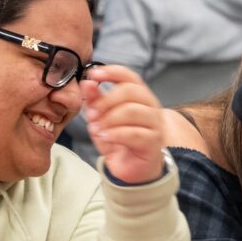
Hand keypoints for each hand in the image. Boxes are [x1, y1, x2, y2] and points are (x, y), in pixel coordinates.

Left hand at [80, 65, 164, 183]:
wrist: (133, 168)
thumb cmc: (120, 140)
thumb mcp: (102, 119)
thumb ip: (95, 101)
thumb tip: (87, 83)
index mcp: (140, 96)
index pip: (129, 76)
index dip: (112, 72)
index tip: (94, 75)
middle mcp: (151, 106)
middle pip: (130, 91)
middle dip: (106, 101)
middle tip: (91, 114)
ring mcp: (155, 123)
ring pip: (132, 111)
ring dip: (109, 119)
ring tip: (97, 128)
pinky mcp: (153, 141)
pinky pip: (134, 133)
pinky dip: (115, 134)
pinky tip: (105, 137)